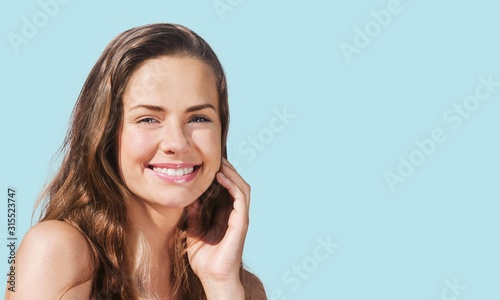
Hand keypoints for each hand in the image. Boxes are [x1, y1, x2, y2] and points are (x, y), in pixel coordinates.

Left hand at [186, 158, 249, 296]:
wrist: (213, 277)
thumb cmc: (204, 259)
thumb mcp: (194, 232)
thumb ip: (193, 215)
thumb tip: (189, 198)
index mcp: (224, 215)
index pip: (225, 189)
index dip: (219, 175)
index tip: (207, 163)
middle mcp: (234, 214)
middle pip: (235, 184)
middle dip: (227, 169)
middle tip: (215, 157)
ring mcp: (239, 217)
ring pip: (241, 187)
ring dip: (232, 173)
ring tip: (220, 162)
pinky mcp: (241, 221)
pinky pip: (240, 198)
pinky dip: (232, 184)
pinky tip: (221, 176)